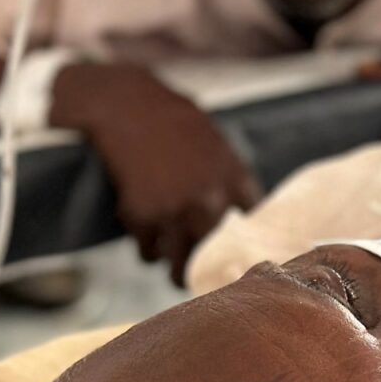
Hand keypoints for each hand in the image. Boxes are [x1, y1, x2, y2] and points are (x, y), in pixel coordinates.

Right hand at [54, 64, 261, 283]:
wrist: (127, 104)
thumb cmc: (175, 121)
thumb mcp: (219, 146)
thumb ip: (232, 183)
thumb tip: (246, 224)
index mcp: (235, 181)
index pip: (252, 233)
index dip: (245, 249)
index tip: (239, 259)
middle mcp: (209, 202)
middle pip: (217, 260)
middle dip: (209, 272)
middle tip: (203, 276)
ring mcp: (174, 211)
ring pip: (179, 266)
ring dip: (176, 269)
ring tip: (174, 267)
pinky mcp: (140, 216)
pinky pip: (147, 252)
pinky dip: (146, 247)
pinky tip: (147, 233)